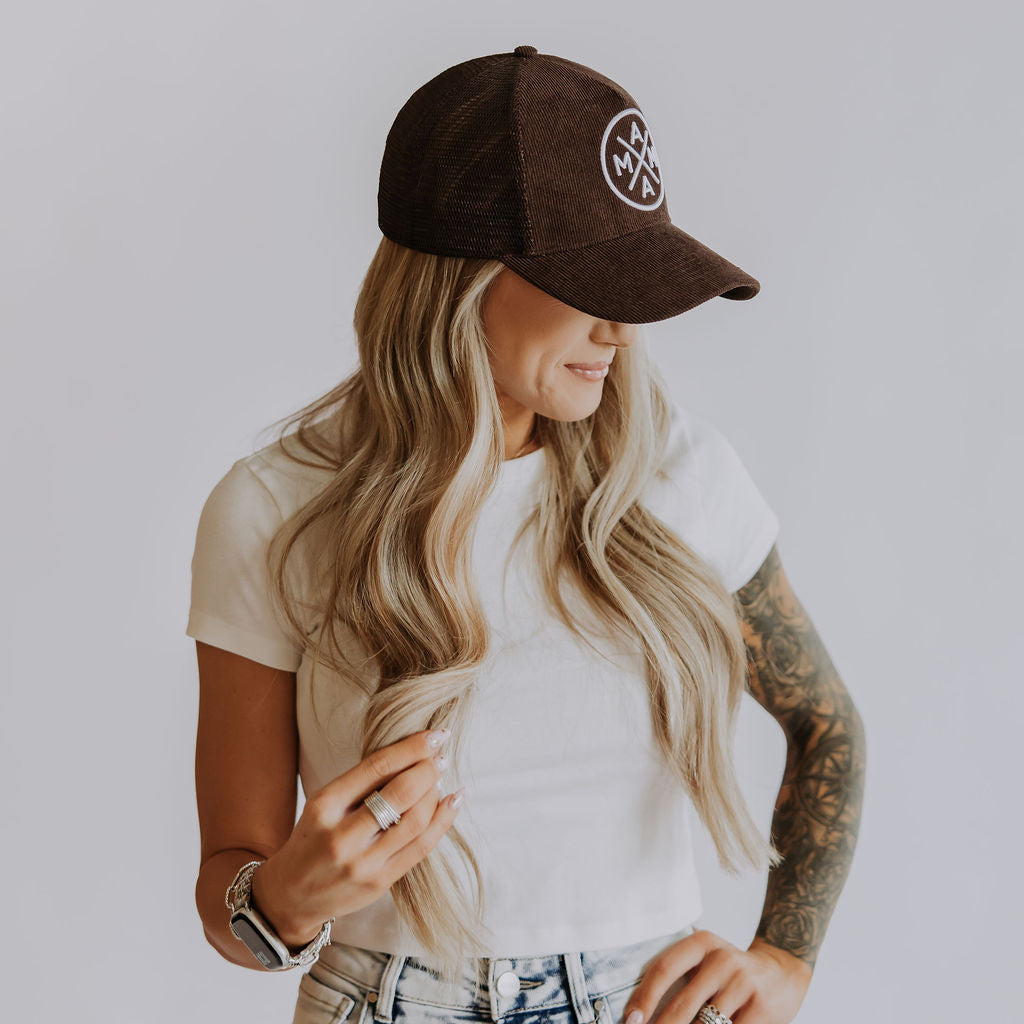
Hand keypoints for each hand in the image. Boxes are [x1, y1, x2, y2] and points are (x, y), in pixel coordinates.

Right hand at [250, 728, 462, 947]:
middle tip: (441, 756)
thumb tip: (412, 753)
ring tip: (440, 778)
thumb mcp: (323, 803)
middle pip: (401, 793)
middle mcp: (342, 835)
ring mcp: (362, 863)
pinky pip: (421, 848)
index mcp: (325, 805)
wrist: (291, 896)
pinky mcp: (379, 883)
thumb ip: (361, 783)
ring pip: (416, 821)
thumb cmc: (313, 838)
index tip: (435, 735)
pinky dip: (443, 821)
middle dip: (429, 768)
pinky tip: (453, 802)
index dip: (412, 747)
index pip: (377, 767)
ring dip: (436, 793)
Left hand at [620, 929, 812, 1023]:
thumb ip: (679, 971)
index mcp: (701, 943)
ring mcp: (744, 983)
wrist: (782, 970)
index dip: (645, 997)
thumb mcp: (706, 958)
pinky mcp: (763, 1008)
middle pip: (683, 1005)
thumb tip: (639, 1006)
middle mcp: (722, 959)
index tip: (630, 1019)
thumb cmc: (730, 971)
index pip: (664, 968)